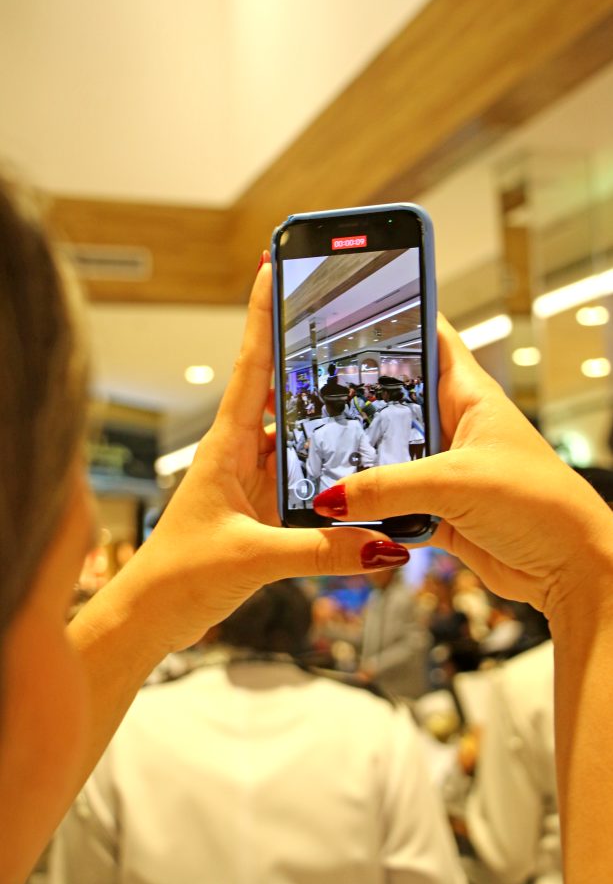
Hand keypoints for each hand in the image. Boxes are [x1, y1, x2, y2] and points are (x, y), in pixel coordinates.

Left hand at [120, 254, 409, 651]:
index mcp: (225, 445)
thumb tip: (380, 544)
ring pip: (293, 431)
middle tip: (339, 315)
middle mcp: (239, 453)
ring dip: (319, 410)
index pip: (251, 364)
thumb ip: (319, 550)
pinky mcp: (260, 507)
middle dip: (304, 349)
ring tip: (359, 382)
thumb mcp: (252, 558)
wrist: (150, 615)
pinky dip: (324, 464)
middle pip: (278, 387)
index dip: (262, 313)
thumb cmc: (176, 577)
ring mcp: (250, 478)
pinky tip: (350, 465)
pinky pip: (299, 472)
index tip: (275, 267)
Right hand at [314, 315, 612, 616]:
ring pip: (389, 460)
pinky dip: (373, 513)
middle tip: (314, 405)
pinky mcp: (440, 510)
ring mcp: (446, 470)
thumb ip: (387, 487)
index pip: (429, 339)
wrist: (570, 568)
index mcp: (469, 396)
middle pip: (396, 405)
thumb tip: (331, 497)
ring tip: (320, 463)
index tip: (352, 315)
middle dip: (359, 408)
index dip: (396, 322)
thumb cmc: (541, 504)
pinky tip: (348, 515)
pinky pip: (393, 506)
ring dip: (362, 468)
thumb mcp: (455, 482)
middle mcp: (454, 427)